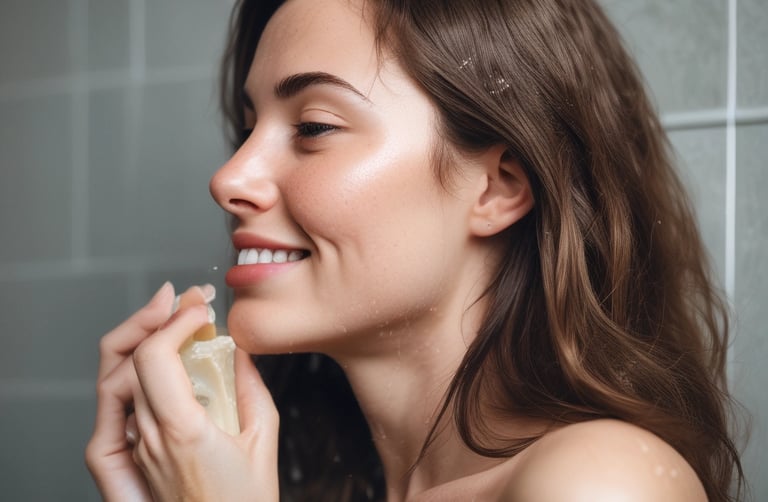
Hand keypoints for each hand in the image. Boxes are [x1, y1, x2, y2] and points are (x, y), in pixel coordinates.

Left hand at [85, 283, 279, 501]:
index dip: (176, 322)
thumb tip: (240, 348)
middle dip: (155, 317)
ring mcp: (136, 448)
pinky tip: (156, 356)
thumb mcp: (263, 439)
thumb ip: (251, 386)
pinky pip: (121, 403)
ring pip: (117, 379)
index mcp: (182, 432)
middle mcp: (148, 439)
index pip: (154, 358)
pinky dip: (134, 369)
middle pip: (128, 360)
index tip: (203, 310)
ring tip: (169, 318)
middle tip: (183, 299)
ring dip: (141, 340)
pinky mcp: (134, 455)